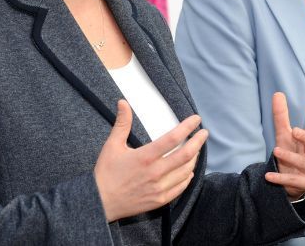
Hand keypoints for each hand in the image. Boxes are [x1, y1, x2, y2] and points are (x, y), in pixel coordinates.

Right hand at [94, 100, 206, 221]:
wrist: (100, 202)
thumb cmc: (105, 173)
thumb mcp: (112, 145)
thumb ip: (122, 123)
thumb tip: (123, 102)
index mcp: (145, 157)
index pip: (173, 138)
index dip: (188, 127)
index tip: (197, 119)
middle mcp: (155, 173)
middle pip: (186, 155)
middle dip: (198, 142)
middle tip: (204, 133)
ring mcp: (159, 188)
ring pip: (186, 171)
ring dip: (194, 158)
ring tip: (196, 149)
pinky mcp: (159, 200)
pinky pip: (180, 187)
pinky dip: (188, 177)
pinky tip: (189, 170)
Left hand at [264, 92, 304, 200]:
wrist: (291, 183)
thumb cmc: (290, 153)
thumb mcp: (284, 135)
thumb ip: (281, 116)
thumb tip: (278, 94)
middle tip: (294, 130)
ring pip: (302, 163)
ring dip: (289, 157)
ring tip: (276, 150)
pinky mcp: (302, 183)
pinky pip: (292, 180)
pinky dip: (280, 178)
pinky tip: (268, 176)